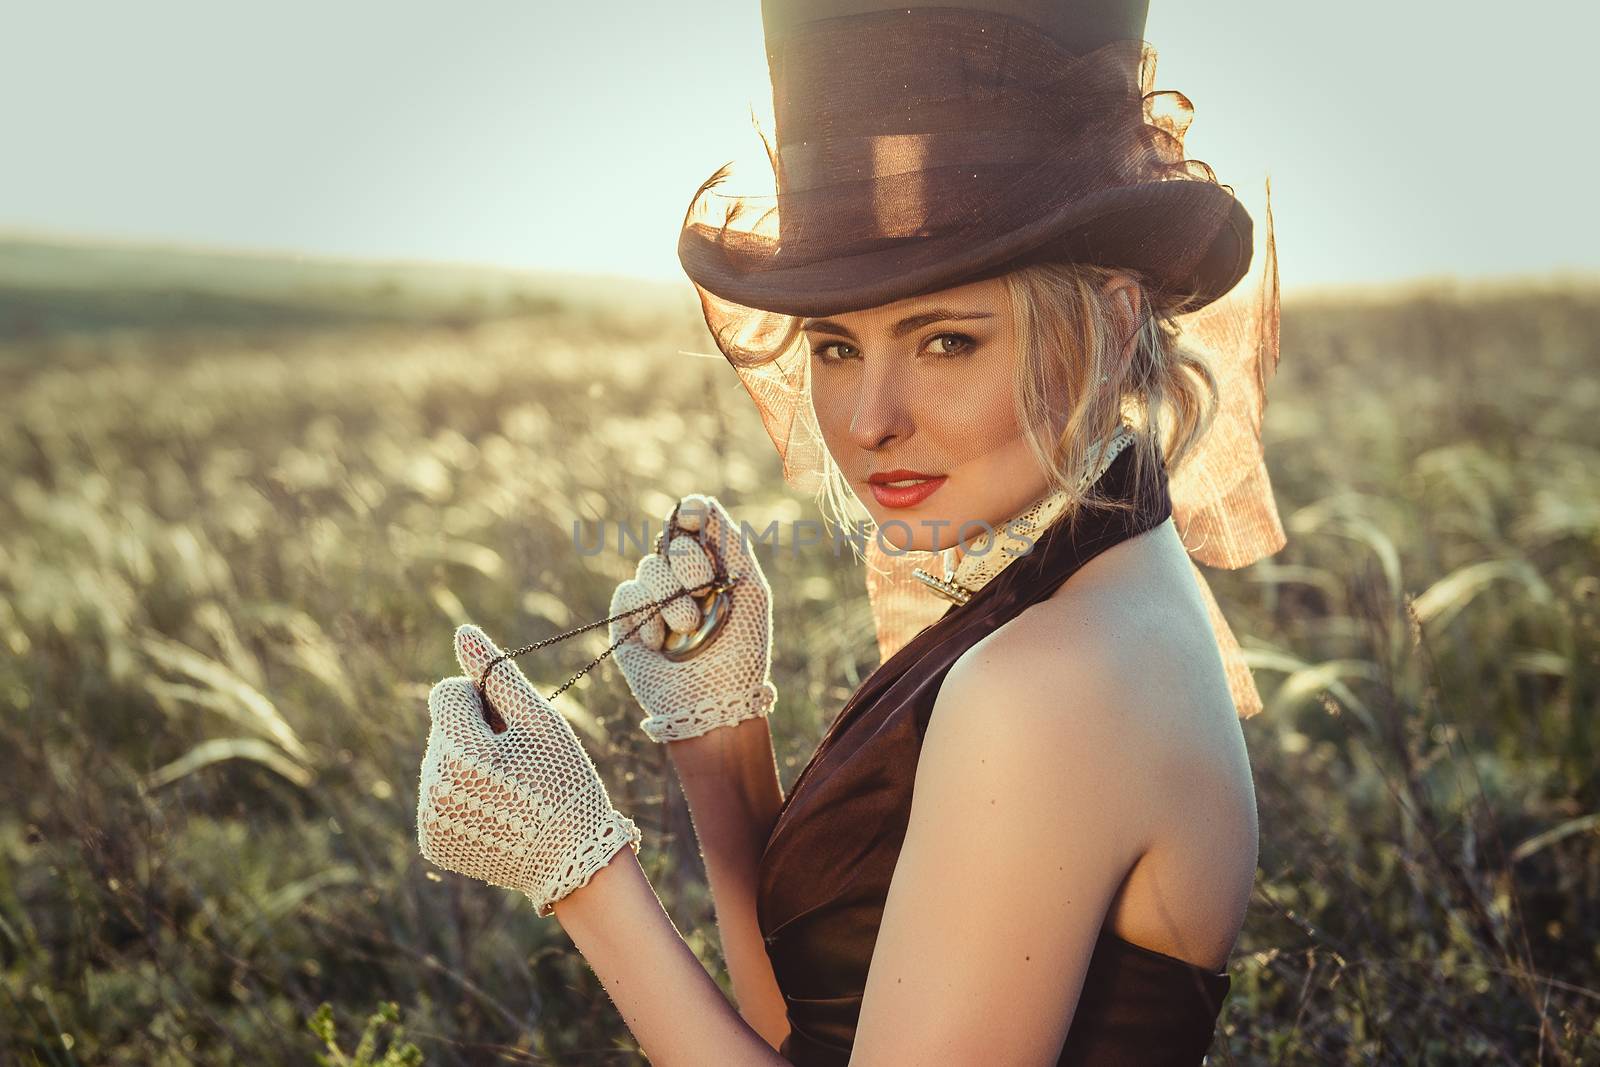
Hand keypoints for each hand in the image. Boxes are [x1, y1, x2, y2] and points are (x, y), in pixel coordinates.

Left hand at [416, 624, 641, 916]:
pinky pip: (438, 798)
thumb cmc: (564, 780)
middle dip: (474, 734)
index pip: (447, 693)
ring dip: (467, 764)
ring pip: (439, 762)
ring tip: (510, 789)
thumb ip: (497, 675)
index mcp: (460, 748)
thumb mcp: (539, 720)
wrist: (573, 858)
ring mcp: (430, 817)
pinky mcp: (432, 841)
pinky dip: (463, 798)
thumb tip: (462, 632)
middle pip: (442, 729)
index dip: (482, 701)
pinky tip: (497, 811)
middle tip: (518, 761)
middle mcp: (434, 784)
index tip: (511, 727)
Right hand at [608, 493, 777, 742]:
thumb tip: (704, 503)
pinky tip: (663, 644)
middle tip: (704, 589)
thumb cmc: (743, 652)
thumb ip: (732, 545)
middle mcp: (679, 577)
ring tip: (690, 629)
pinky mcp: (627, 622)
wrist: (716, 703)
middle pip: (671, 540)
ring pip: (649, 567)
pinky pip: (628, 595)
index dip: (691, 511)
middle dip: (690, 562)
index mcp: (712, 564)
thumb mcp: (751, 592)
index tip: (692, 518)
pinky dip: (649, 618)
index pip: (694, 520)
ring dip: (673, 598)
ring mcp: (652, 598)